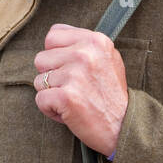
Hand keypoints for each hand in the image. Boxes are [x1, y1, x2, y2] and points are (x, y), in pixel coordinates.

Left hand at [33, 23, 128, 156]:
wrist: (124, 127)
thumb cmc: (111, 95)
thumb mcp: (107, 59)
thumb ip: (84, 45)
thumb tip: (53, 39)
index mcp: (95, 40)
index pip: (53, 35)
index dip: (56, 54)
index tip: (70, 68)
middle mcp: (85, 53)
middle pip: (41, 58)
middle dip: (51, 75)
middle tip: (73, 88)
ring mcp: (75, 74)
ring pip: (39, 80)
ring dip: (52, 93)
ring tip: (74, 100)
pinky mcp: (66, 96)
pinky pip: (40, 99)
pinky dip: (50, 110)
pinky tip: (69, 112)